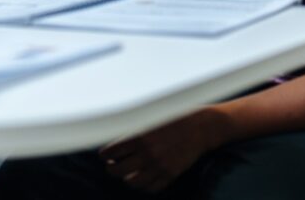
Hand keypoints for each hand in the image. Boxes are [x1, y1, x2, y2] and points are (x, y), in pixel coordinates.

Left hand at [99, 110, 219, 193]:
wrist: (201, 127)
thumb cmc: (175, 116)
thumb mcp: (151, 118)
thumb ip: (133, 129)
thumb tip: (115, 136)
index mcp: (139, 136)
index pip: (112, 151)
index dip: (104, 155)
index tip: (103, 156)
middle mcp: (147, 153)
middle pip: (118, 170)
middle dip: (111, 169)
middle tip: (110, 166)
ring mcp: (159, 166)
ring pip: (133, 182)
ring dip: (126, 179)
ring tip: (125, 174)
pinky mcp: (171, 174)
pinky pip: (152, 188)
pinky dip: (143, 186)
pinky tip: (141, 180)